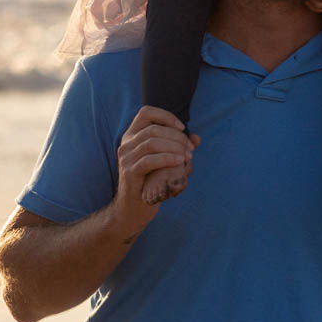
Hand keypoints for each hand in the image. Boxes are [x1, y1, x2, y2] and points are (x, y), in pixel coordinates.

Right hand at [114, 107, 199, 230]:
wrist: (134, 208)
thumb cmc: (152, 180)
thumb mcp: (167, 160)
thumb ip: (180, 147)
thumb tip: (196, 138)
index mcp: (132, 136)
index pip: (146, 112)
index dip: (166, 116)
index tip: (182, 128)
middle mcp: (126, 144)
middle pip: (153, 129)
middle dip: (177, 136)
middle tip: (190, 149)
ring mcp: (125, 158)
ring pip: (151, 142)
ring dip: (174, 147)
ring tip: (187, 156)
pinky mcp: (129, 173)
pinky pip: (148, 160)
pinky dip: (167, 158)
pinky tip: (179, 161)